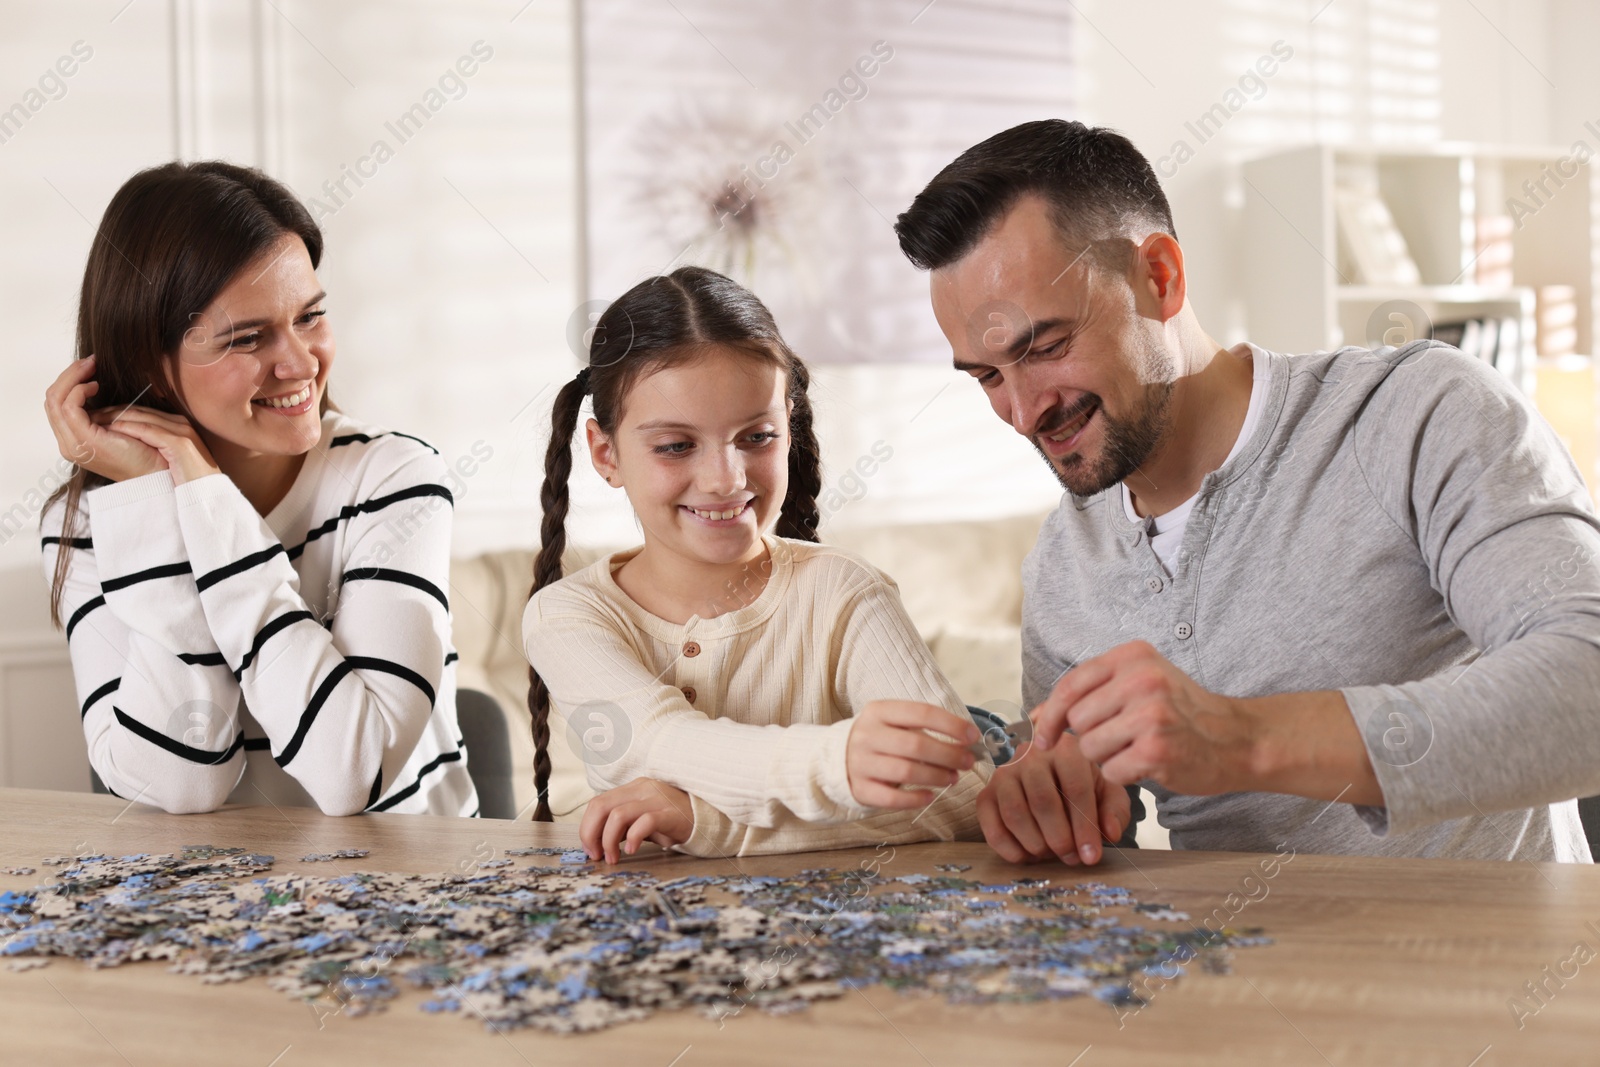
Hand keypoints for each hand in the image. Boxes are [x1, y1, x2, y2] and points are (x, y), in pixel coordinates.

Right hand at [43, 355, 164, 481]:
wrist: (159, 473)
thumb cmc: (146, 449)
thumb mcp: (118, 426)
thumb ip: (103, 412)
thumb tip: (95, 386)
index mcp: (74, 440)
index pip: (56, 405)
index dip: (69, 381)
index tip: (88, 367)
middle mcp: (68, 444)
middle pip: (51, 400)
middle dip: (68, 375)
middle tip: (89, 361)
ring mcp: (74, 444)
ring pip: (56, 400)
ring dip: (73, 377)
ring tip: (91, 367)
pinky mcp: (86, 440)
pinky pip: (70, 407)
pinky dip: (80, 390)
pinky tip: (95, 386)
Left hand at [88, 403, 220, 485]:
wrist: (205, 498)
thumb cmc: (182, 481)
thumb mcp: (163, 456)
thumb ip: (146, 440)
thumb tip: (114, 431)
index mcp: (177, 425)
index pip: (140, 410)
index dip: (112, 411)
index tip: (92, 416)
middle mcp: (180, 424)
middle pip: (138, 410)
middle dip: (108, 412)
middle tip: (85, 417)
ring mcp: (181, 432)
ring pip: (140, 417)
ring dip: (113, 419)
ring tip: (92, 424)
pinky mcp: (180, 443)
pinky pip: (147, 431)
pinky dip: (127, 430)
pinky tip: (109, 433)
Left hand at [579, 777, 693, 863]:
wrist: (706, 818)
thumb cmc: (671, 821)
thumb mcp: (642, 819)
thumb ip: (621, 826)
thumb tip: (596, 843)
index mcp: (632, 789)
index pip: (597, 803)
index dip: (587, 827)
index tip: (590, 849)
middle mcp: (641, 789)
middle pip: (601, 806)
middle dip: (591, 833)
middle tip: (596, 855)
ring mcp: (655, 799)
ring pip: (618, 815)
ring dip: (608, 841)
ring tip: (614, 857)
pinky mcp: (669, 813)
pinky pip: (644, 823)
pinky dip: (632, 838)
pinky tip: (632, 850)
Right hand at [846, 700, 977, 809]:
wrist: (836, 757)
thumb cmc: (879, 739)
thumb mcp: (894, 723)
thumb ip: (925, 729)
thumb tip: (967, 742)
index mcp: (879, 711)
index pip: (921, 713)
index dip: (951, 725)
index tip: (973, 735)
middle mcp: (866, 735)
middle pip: (916, 745)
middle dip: (949, 754)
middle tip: (967, 762)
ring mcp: (860, 763)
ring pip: (906, 771)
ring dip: (936, 776)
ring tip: (953, 778)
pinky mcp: (859, 789)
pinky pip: (892, 798)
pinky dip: (915, 799)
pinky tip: (930, 796)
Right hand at [976, 737, 1129, 864]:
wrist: (1048, 774)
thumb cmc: (1081, 783)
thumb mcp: (1106, 791)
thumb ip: (1115, 810)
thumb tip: (1110, 833)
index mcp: (1065, 748)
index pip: (1075, 787)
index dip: (1085, 826)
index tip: (1091, 855)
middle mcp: (1030, 755)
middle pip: (1042, 801)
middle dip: (1060, 838)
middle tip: (1072, 858)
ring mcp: (1003, 773)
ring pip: (1015, 813)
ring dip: (1035, 844)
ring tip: (1051, 856)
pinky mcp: (985, 794)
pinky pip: (991, 826)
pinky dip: (1009, 849)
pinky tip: (1028, 857)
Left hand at [1032, 640, 1260, 794]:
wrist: (1237, 739)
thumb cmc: (1181, 713)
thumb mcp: (1139, 686)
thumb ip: (1090, 693)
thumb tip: (1034, 714)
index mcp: (1133, 656)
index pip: (1071, 684)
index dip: (1049, 715)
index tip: (1041, 738)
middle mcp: (1142, 679)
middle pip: (1077, 720)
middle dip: (1090, 738)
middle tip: (1122, 738)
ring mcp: (1150, 714)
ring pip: (1090, 748)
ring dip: (1107, 758)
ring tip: (1137, 748)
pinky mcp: (1157, 749)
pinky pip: (1111, 771)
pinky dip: (1124, 775)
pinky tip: (1149, 764)